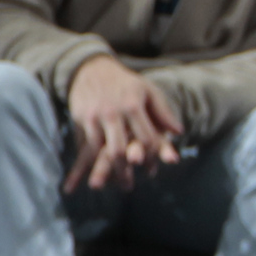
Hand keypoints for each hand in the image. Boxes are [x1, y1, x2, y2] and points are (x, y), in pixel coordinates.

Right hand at [64, 55, 181, 191]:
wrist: (92, 69)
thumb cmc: (125, 83)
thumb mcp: (148, 91)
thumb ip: (163, 112)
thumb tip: (179, 131)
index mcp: (134, 105)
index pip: (146, 138)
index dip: (151, 157)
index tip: (151, 170)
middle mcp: (113, 113)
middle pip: (120, 150)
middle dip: (124, 171)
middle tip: (128, 187)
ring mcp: (94, 118)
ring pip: (99, 152)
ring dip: (103, 173)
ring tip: (106, 186)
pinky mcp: (80, 121)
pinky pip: (82, 148)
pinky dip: (80, 167)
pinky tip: (76, 183)